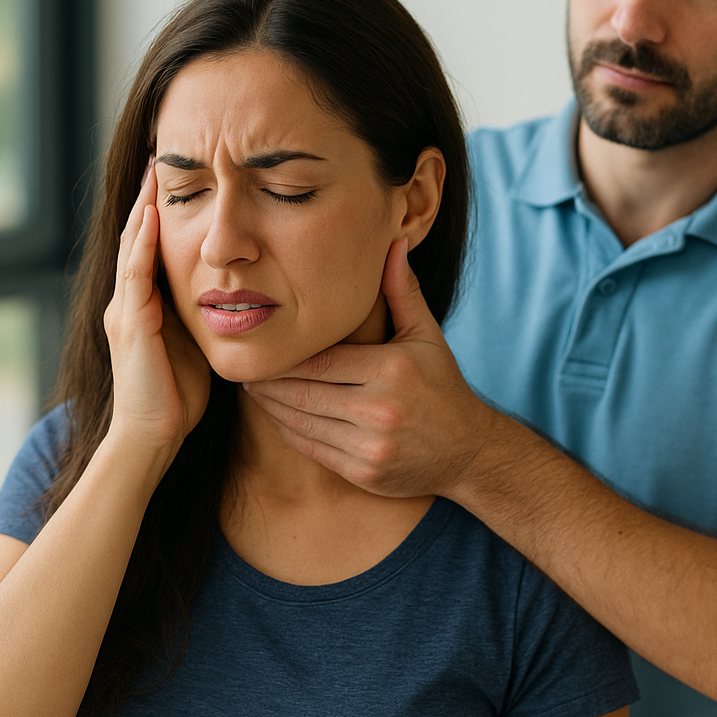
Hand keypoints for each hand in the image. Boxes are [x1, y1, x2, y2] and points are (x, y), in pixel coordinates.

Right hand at [103, 161, 210, 464]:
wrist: (152, 436)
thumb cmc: (180, 395)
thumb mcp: (199, 340)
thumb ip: (208, 312)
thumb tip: (242, 289)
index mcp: (145, 303)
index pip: (152, 245)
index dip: (162, 210)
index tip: (180, 175)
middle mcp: (128, 300)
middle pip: (137, 235)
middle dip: (148, 197)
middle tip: (160, 154)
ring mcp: (124, 310)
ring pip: (132, 246)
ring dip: (143, 208)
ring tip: (154, 170)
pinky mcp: (130, 324)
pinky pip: (135, 275)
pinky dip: (143, 243)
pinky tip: (152, 217)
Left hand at [244, 239, 500, 498]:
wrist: (469, 452)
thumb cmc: (443, 387)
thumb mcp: (428, 336)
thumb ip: (403, 291)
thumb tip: (392, 243)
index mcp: (392, 370)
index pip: (321, 361)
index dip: (286, 358)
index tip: (265, 350)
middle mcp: (380, 409)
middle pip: (303, 393)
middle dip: (269, 383)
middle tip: (247, 370)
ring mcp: (371, 445)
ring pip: (301, 423)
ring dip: (272, 408)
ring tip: (255, 391)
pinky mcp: (363, 472)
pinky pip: (312, 449)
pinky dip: (289, 432)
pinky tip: (278, 417)